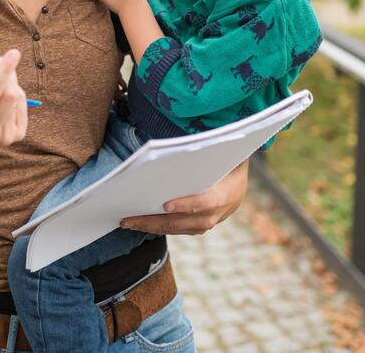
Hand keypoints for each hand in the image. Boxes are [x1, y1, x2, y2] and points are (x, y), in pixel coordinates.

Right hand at [0, 49, 27, 152]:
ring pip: (16, 98)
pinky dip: (14, 94)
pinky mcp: (17, 136)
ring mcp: (4, 137)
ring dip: (9, 83)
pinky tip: (2, 98)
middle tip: (1, 61)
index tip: (13, 54)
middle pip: (8, 96)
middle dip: (8, 73)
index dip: (3, 72)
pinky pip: (22, 104)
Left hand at [119, 159, 248, 234]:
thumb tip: (191, 134)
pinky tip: (138, 222)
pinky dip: (155, 227)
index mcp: (224, 195)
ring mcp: (204, 224)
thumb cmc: (226, 166)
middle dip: (153, 221)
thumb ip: (210, 149)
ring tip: (127, 222)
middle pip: (181, 221)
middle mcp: (214, 215)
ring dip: (150, 227)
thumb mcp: (224, 155)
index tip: (166, 205)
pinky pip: (174, 230)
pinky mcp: (195, 228)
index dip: (186, 205)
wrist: (237, 190)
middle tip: (129, 219)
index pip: (204, 203)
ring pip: (175, 229)